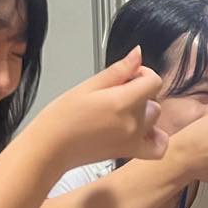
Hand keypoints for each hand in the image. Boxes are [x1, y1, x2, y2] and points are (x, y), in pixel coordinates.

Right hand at [32, 47, 166, 168]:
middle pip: (152, 100)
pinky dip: (155, 137)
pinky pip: (157, 147)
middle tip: (113, 96)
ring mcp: (133, 139)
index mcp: (123, 102)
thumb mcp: (88, 86)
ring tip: (119, 113)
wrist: (50, 148)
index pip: (154, 81)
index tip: (127, 77)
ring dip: (143, 113)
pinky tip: (142, 131)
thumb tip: (137, 54)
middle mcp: (133, 122)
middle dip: (138, 93)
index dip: (142, 74)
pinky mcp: (129, 152)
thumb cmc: (61, 118)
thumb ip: (118, 71)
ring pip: (154, 119)